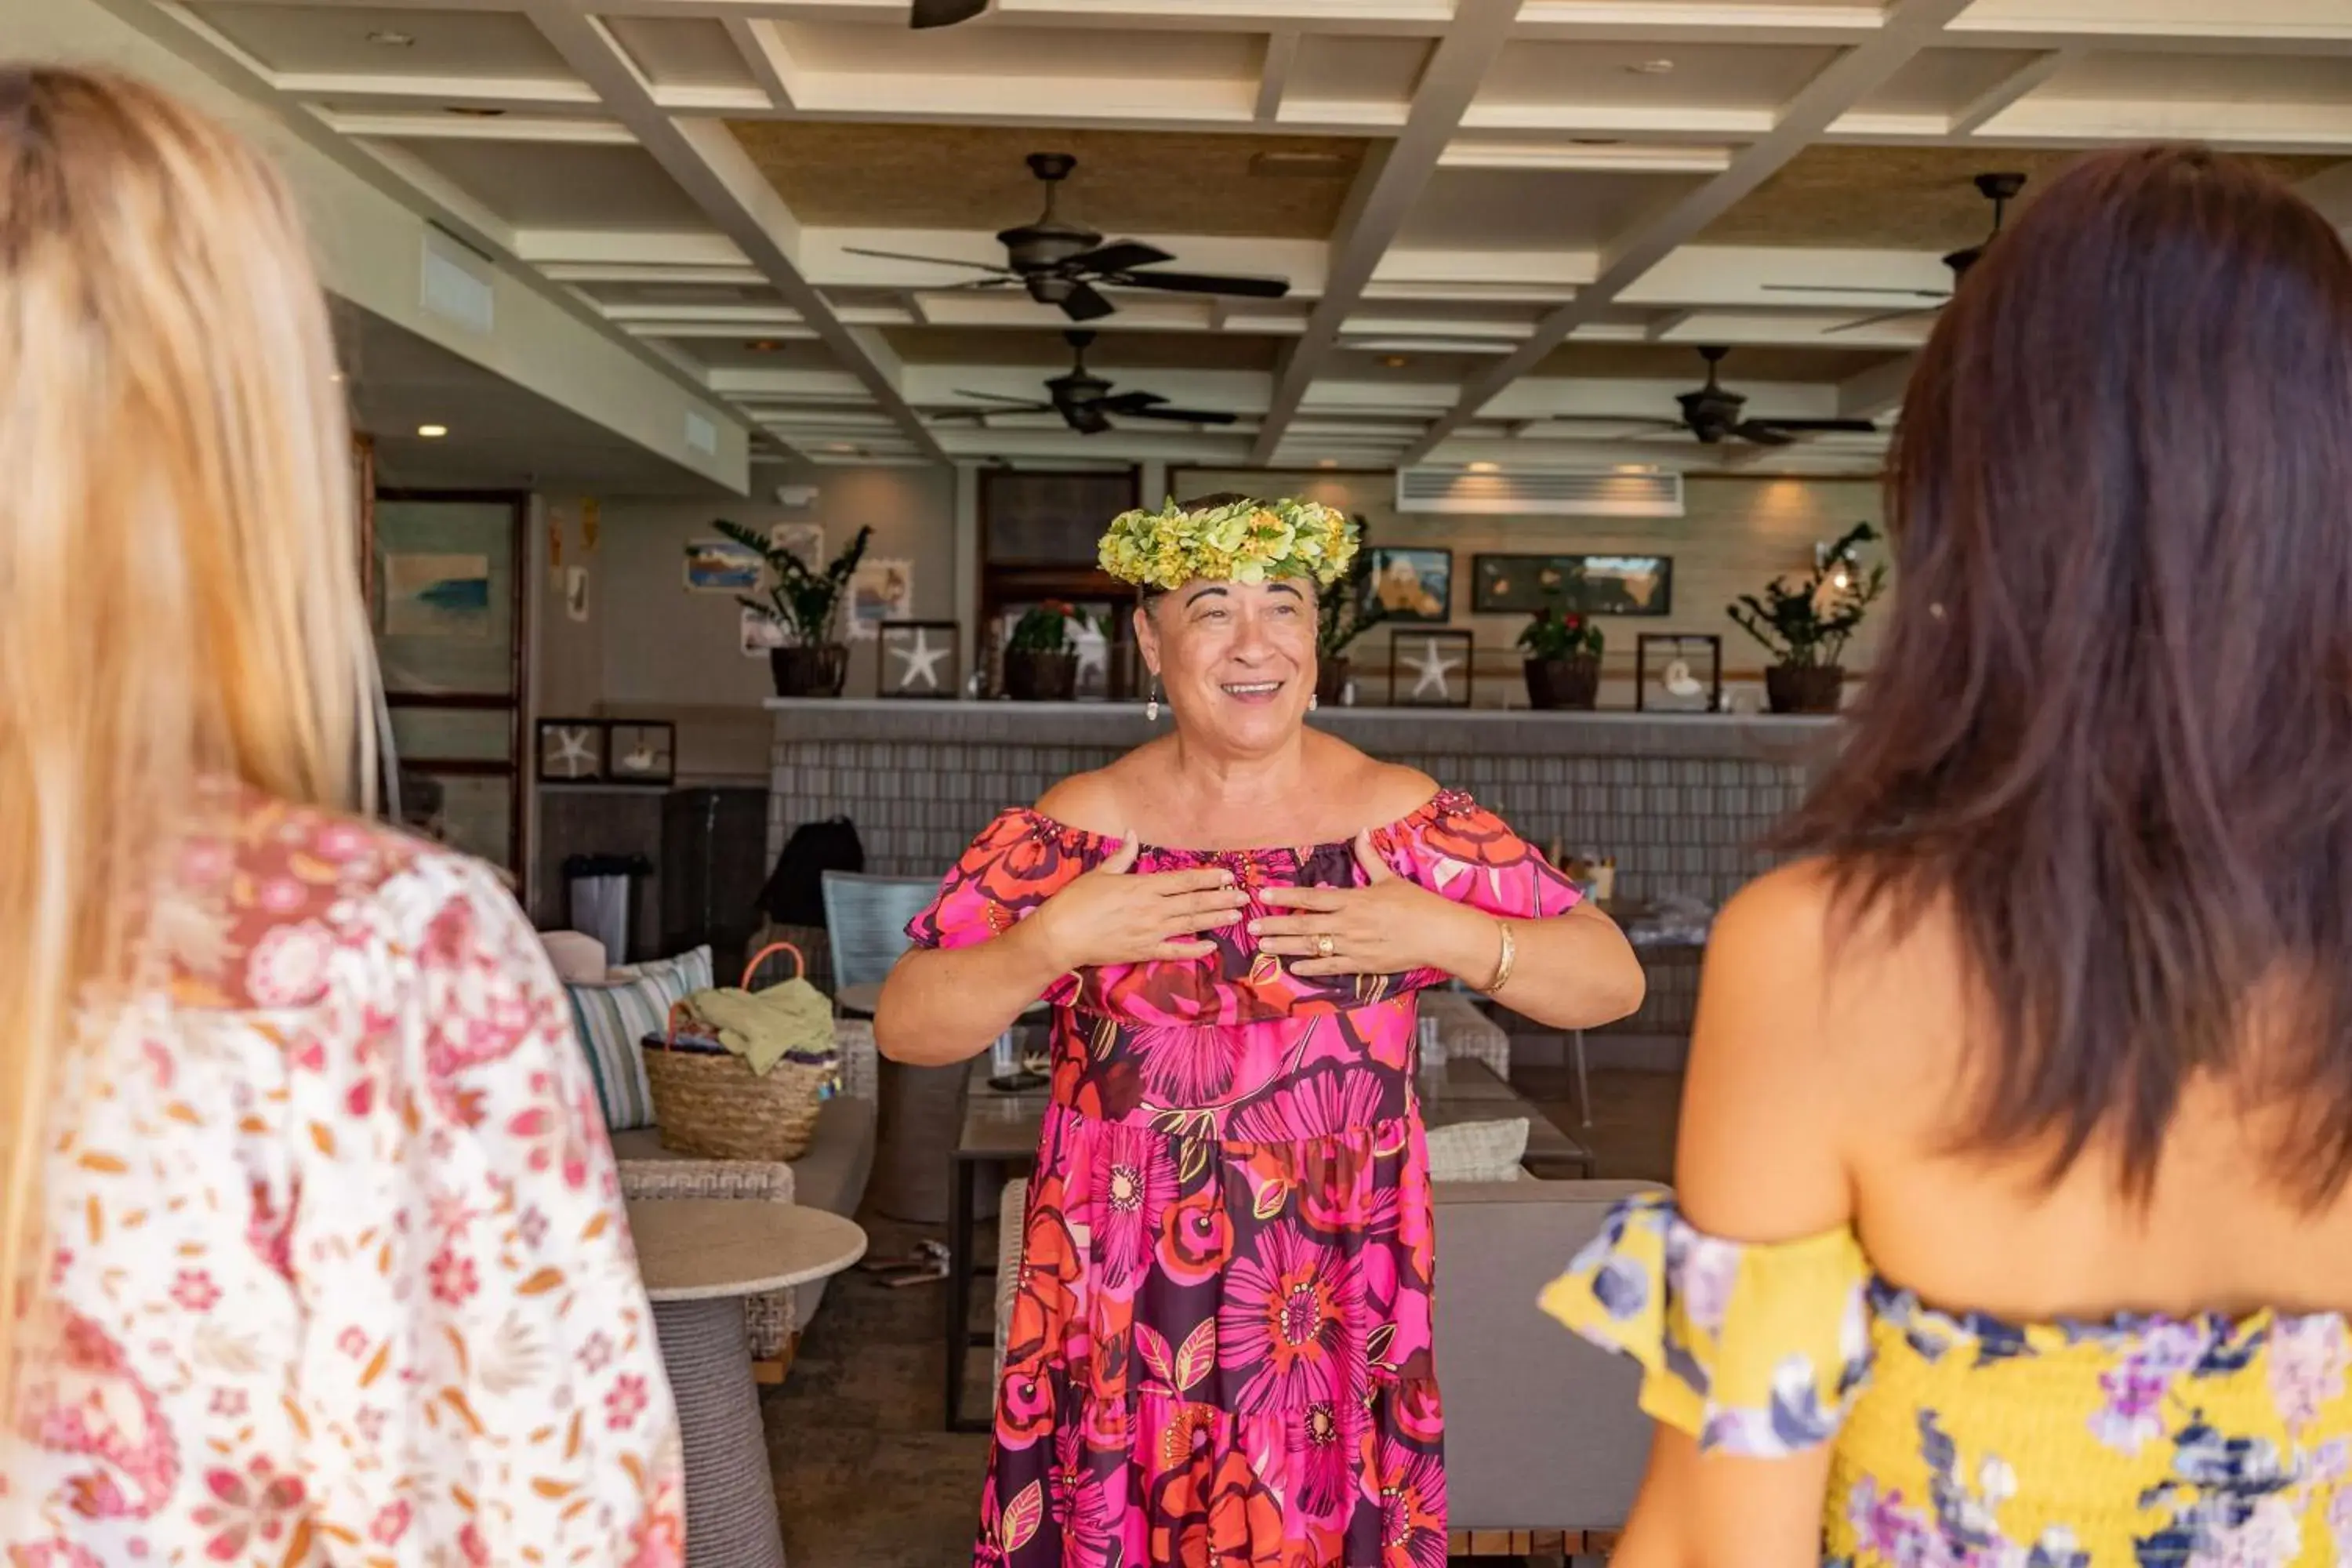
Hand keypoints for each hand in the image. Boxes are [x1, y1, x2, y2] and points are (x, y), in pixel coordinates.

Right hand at [1027, 832, 1249, 970]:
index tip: (1227, 875)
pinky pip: (1175, 952)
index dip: (1207, 878)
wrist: (1060, 936)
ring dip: (1215, 919)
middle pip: (1194, 902)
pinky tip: (1211, 948)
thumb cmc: (1075, 902)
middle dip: (1221, 898)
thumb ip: (1121, 856)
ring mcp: (1150, 932)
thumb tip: (1131, 834)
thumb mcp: (1099, 873)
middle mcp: (1151, 909)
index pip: (1183, 880)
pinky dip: (1195, 950)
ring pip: (1190, 925)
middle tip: (1244, 896)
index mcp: (1142, 886)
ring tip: (1237, 915)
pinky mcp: (1143, 952)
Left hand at [1252, 831, 1499, 980]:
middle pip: (1303, 924)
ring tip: (1263, 947)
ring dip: (1285, 947)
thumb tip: (1362, 830)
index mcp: (1352, 900)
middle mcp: (1347, 924)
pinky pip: (1331, 967)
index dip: (1285, 896)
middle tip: (1250, 926)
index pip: (1310, 897)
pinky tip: (1294, 967)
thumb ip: (1369, 857)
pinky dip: (1312, 967)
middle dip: (1275, 925)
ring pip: (1312, 947)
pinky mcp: (1362, 964)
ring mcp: (1353, 946)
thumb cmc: (1417, 904)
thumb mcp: (1390, 878)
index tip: (1262, 894)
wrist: (1439, 935)